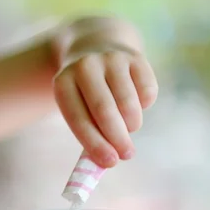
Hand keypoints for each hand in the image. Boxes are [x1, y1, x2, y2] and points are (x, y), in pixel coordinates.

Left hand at [53, 45, 157, 167]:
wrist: (97, 47)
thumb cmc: (85, 92)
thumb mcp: (77, 107)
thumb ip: (89, 133)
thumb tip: (107, 162)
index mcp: (62, 83)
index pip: (78, 118)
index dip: (94, 143)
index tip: (109, 162)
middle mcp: (85, 66)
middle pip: (104, 110)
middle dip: (117, 138)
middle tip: (126, 155)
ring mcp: (111, 58)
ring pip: (128, 101)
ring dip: (132, 124)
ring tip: (130, 129)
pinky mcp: (135, 56)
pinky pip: (147, 91)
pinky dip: (144, 106)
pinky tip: (136, 105)